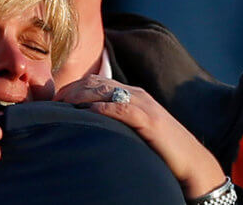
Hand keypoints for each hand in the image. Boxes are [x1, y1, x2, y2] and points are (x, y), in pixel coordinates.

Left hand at [55, 75, 225, 198]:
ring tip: (62, 106)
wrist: (191, 162)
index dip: (72, 87)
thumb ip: (114, 120)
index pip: (94, 81)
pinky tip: (88, 113)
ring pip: (104, 91)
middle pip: (94, 83)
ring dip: (79, 97)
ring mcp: (144, 104)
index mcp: (131, 93)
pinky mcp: (150, 120)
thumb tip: (85, 122)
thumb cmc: (159, 148)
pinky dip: (102, 109)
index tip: (54, 100)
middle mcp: (136, 93)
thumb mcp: (133, 128)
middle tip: (52, 103)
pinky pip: (122, 109)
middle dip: (70, 91)